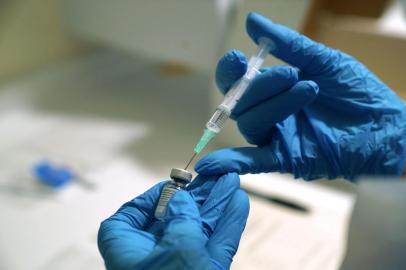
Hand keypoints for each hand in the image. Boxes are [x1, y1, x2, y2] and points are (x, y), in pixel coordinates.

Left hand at [98, 173, 248, 269]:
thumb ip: (179, 218)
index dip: (150, 198)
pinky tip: (237, 204)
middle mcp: (152, 258)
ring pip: (198, 228)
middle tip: (212, 178)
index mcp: (128, 250)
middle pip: (173, 218)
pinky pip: (216, 244)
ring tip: (230, 183)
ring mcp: (180, 266)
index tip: (171, 185)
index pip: (130, 217)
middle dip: (197, 197)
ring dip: (216, 206)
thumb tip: (180, 200)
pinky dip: (227, 224)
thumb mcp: (173, 248)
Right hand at [196, 12, 405, 180]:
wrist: (385, 126)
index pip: (237, 82)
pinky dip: (232, 163)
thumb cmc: (358, 92)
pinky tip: (212, 166)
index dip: (231, 71)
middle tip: (291, 74)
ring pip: (250, 123)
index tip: (240, 58)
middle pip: (239, 102)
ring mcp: (275, 135)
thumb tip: (253, 21)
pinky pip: (253, 162)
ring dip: (274, 105)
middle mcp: (269, 112)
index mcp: (273, 89)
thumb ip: (288, 45)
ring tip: (308, 90)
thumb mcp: (324, 61)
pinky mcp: (285, 157)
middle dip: (260, 86)